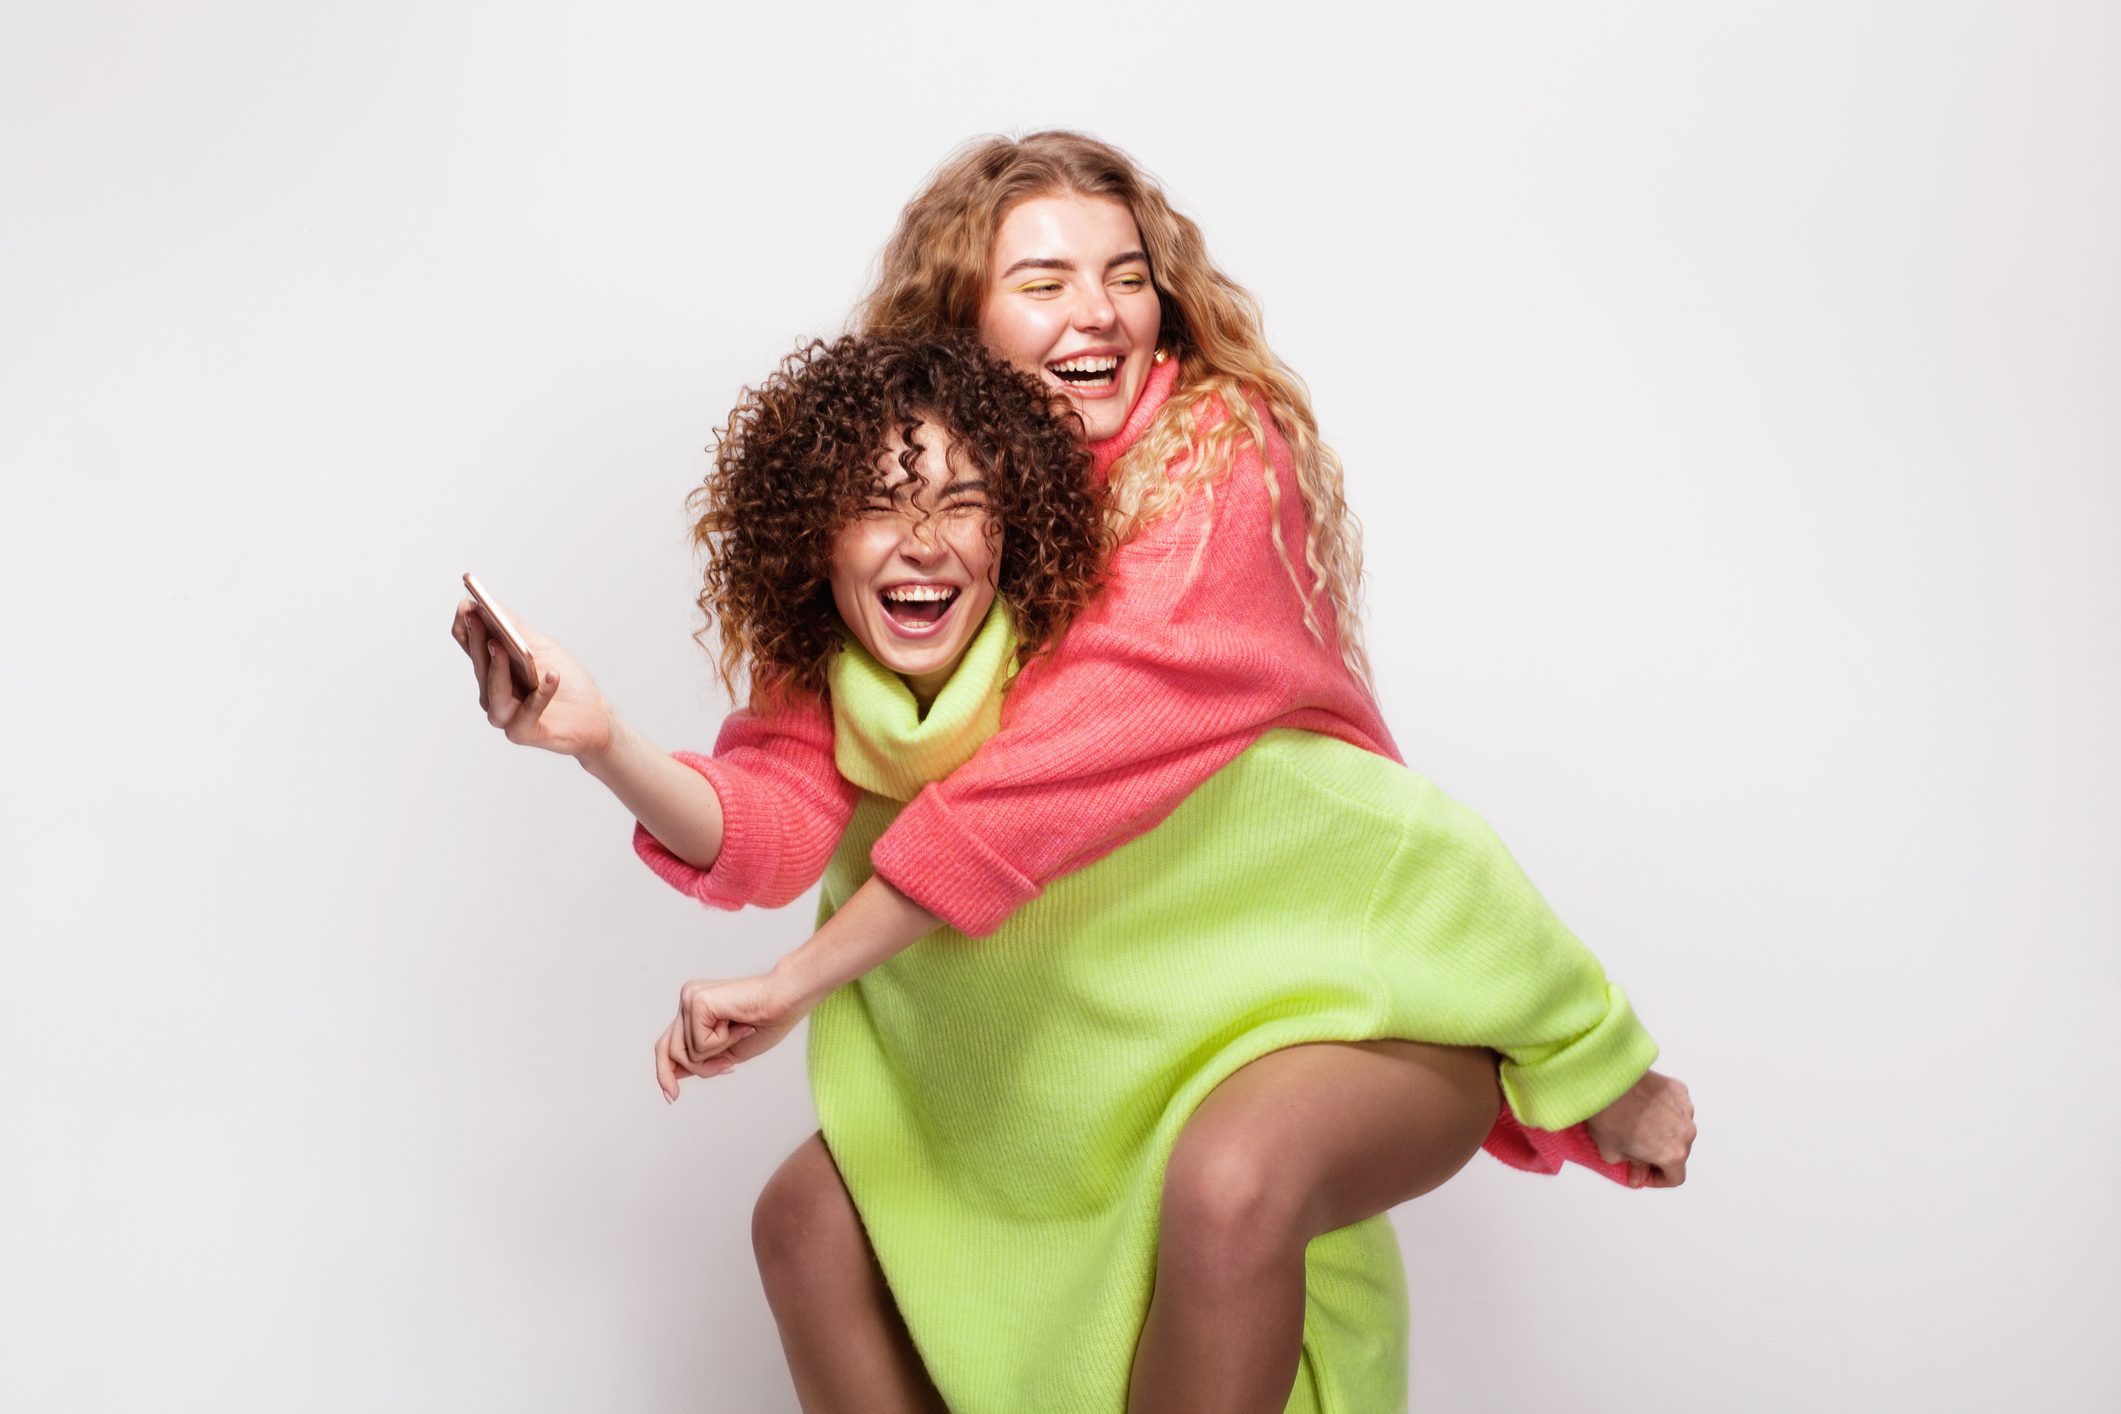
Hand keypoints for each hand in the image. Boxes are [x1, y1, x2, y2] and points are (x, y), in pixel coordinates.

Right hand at [450, 598, 614, 757]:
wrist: (592, 715)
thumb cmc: (566, 680)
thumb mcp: (540, 648)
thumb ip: (514, 629)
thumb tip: (489, 605)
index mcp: (493, 669)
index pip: (469, 646)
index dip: (466, 628)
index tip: (468, 606)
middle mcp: (493, 693)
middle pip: (480, 666)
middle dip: (478, 641)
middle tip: (477, 618)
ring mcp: (505, 715)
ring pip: (495, 692)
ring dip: (498, 668)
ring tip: (501, 646)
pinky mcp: (522, 732)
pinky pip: (528, 711)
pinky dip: (542, 693)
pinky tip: (552, 675)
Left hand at [653, 971, 809, 1100]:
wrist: (786, 1002)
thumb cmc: (765, 1023)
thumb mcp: (726, 1051)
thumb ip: (700, 1059)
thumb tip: (673, 1074)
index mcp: (694, 1010)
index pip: (667, 1044)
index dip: (665, 1072)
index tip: (671, 1097)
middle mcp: (688, 1000)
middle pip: (670, 1050)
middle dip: (699, 1068)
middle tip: (729, 1067)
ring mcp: (690, 998)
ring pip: (683, 1051)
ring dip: (716, 1054)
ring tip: (741, 1035)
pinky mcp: (697, 1001)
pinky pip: (698, 1043)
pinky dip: (722, 1043)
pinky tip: (740, 1025)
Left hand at [1585, 1070, 1695, 1187]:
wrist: (1604, 1079)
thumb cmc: (1608, 1115)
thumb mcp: (1613, 1153)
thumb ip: (1633, 1168)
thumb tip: (1638, 1175)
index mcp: (1674, 1153)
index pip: (1675, 1177)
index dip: (1657, 1179)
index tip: (1643, 1173)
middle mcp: (1686, 1132)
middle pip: (1678, 1151)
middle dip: (1659, 1153)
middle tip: (1636, 1148)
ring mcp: (1685, 1109)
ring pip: (1677, 1127)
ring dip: (1663, 1130)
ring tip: (1638, 1123)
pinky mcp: (1679, 1089)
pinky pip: (1675, 1106)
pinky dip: (1663, 1110)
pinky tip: (1643, 1106)